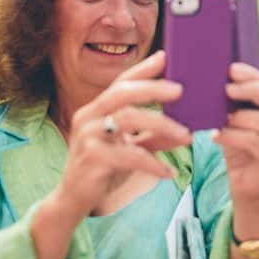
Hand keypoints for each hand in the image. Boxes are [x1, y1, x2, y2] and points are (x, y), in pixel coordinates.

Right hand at [52, 52, 190, 220]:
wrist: (72, 200)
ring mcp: (87, 137)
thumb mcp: (129, 147)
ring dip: (162, 125)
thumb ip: (152, 136)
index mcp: (95, 110)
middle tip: (180, 90)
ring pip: (128, 118)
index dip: (142, 69)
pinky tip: (168, 172)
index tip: (165, 57)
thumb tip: (186, 131)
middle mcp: (87, 118)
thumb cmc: (102, 168)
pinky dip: (153, 163)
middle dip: (153, 88)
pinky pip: (129, 155)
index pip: (120, 83)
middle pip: (122, 93)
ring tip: (185, 136)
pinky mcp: (91, 159)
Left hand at [213, 62, 258, 213]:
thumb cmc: (238, 150)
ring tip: (220, 117)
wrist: (243, 187)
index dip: (253, 76)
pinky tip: (216, 135)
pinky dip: (233, 136)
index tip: (231, 69)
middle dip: (252, 91)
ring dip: (240, 117)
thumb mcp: (236, 123)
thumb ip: (235, 105)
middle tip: (227, 89)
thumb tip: (215, 81)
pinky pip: (255, 143)